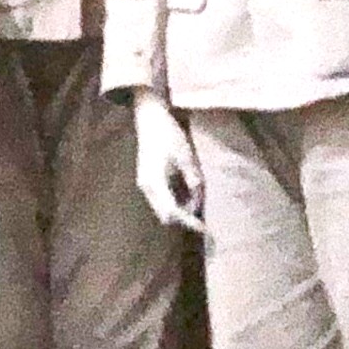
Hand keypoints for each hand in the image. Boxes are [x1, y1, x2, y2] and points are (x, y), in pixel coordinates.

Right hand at [132, 91, 202, 231]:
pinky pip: (161, 200)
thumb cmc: (169, 135)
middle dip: (184, 219)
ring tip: (197, 204)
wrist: (151, 119)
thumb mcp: (186, 157)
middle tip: (203, 220)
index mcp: (155, 181)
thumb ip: (193, 180)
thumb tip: (199, 202)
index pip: (172, 211)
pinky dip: (174, 203)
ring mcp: (145, 185)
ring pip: (162, 209)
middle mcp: (147, 187)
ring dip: (179, 211)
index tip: (203, 229)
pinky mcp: (147, 181)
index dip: (188, 222)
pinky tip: (188, 196)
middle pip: (165, 215)